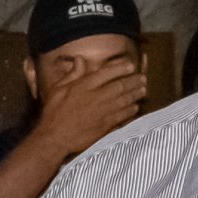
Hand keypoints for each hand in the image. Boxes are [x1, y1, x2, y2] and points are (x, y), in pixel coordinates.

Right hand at [29, 54, 145, 158]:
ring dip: (135, 94)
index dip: (121, 68)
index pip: (106, 73)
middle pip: (120, 86)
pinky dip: (131, 111)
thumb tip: (80, 59)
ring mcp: (102, 112)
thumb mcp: (57, 89)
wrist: (55, 138)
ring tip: (143, 90)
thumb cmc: (53, 113)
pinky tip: (136, 108)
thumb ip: (72, 74)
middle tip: (142, 78)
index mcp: (84, 86)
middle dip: (133, 81)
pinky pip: (122, 116)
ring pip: (124, 101)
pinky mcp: (105, 126)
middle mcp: (96, 97)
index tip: (131, 65)